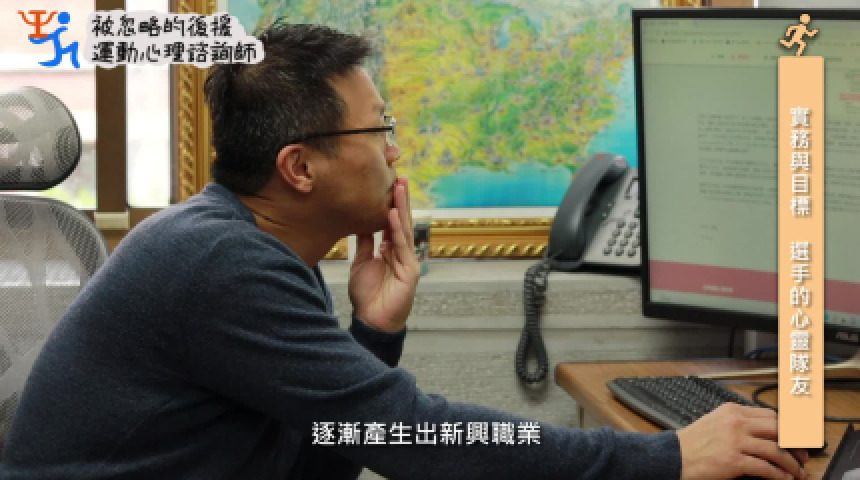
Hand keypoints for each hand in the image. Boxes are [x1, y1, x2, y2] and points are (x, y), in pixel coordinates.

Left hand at [349, 177, 419, 332]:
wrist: (371, 321)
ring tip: (399, 188)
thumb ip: (364, 244)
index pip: (393, 223)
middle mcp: (402, 253)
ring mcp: (408, 261)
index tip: (390, 184)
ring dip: (401, 208)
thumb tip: (361, 223)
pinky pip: (402, 246)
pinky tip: (392, 214)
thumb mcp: (361, 263)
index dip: (393, 204)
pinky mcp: (410, 271)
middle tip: (400, 177)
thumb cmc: (367, 296)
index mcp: (391, 251)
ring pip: (404, 230)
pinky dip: (396, 230)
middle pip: (402, 222)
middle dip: (402, 200)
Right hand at [677, 403, 807, 479]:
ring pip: (775, 450)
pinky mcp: (734, 460)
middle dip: (794, 444)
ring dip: (791, 463)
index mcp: (732, 411)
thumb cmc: (692, 442)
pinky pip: (765, 468)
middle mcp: (736, 422)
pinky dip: (779, 475)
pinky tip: (784, 479)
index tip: (796, 437)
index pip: (770, 415)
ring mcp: (735, 441)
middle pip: (778, 429)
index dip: (788, 428)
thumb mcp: (715, 422)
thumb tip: (764, 433)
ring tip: (797, 472)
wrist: (674, 456)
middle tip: (802, 455)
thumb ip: (737, 422)